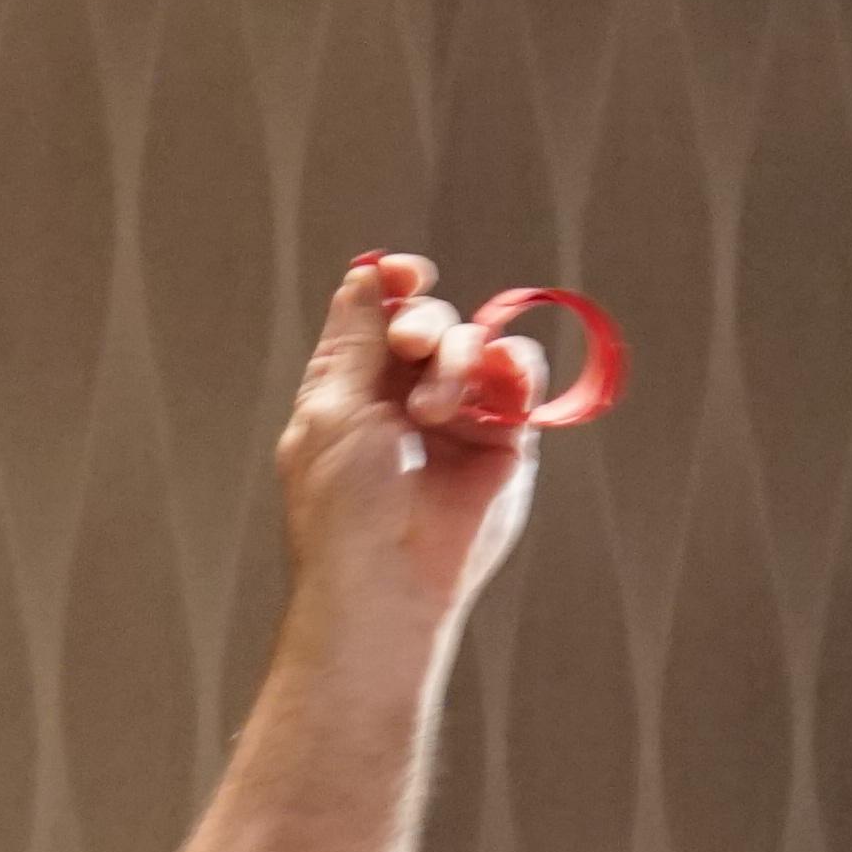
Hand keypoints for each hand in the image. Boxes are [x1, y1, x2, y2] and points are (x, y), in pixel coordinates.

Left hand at [276, 254, 553, 637]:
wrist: (388, 579)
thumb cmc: (343, 505)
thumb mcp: (331, 408)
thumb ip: (356, 337)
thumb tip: (365, 274)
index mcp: (351, 388)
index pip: (380, 313)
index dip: (394, 283)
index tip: (403, 273)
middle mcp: (404, 398)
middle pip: (429, 321)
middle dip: (423, 320)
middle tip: (412, 345)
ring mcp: (457, 417)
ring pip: (474, 342)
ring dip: (456, 356)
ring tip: (434, 409)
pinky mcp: (504, 439)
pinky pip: (520, 376)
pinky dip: (510, 364)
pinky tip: (492, 381)